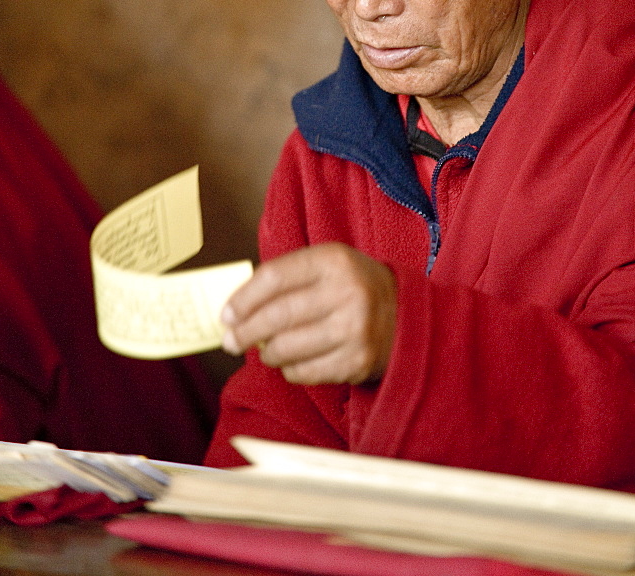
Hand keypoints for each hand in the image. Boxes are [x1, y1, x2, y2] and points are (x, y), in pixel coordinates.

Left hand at [220, 243, 396, 385]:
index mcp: (334, 261)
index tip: (226, 314)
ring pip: (287, 348)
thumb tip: (236, 308)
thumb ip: (286, 278)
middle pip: (277, 315)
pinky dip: (289, 369)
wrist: (408, 316)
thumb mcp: (328, 265)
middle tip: (230, 340)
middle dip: (245, 331)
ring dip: (266, 353)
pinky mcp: (356, 362)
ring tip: (264, 350)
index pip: (274, 277)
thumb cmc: (354, 287)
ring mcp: (354, 330)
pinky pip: (305, 373)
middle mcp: (346, 293)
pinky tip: (292, 361)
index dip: (243, 298)